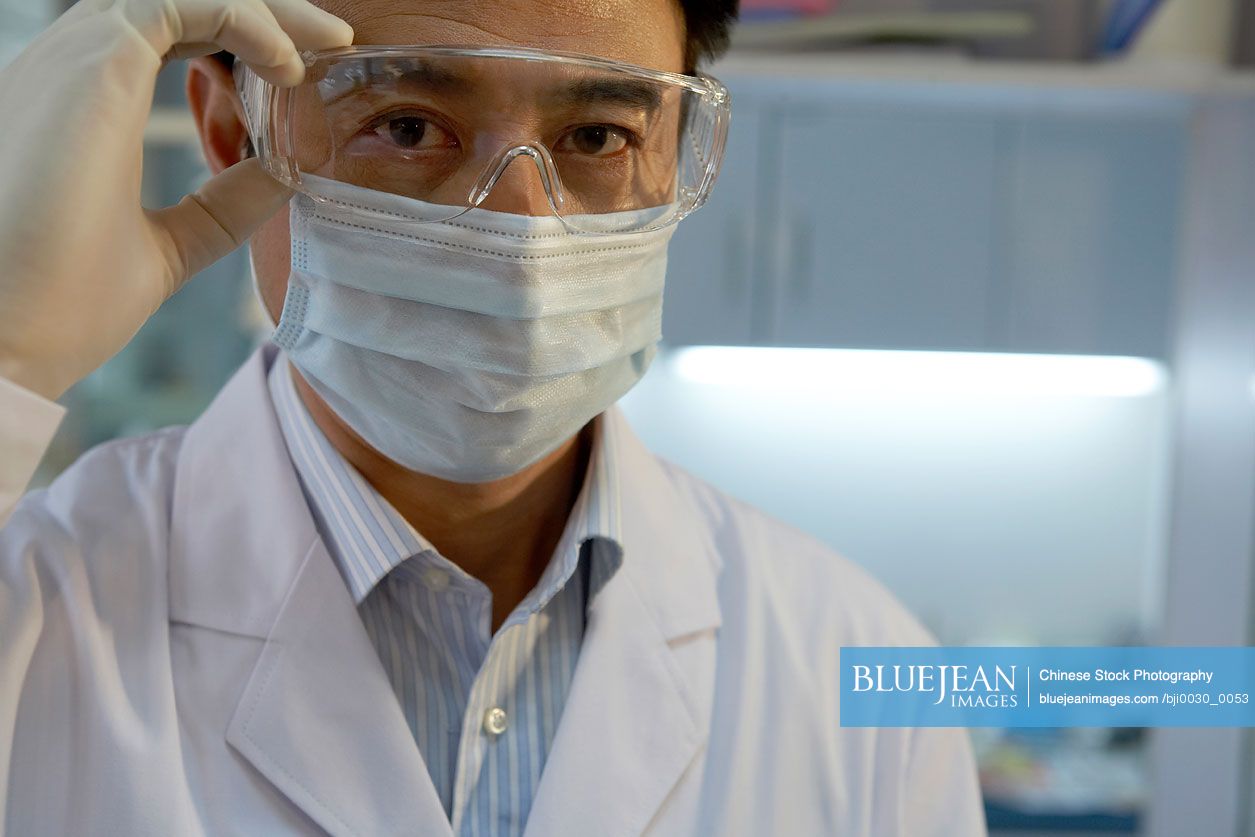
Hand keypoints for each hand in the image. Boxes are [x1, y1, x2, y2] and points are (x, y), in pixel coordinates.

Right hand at [0, 0, 352, 399]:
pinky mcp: (91, 63)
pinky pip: (179, 3)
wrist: (9, 338)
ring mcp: (74, 58)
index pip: (168, 34)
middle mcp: (70, 67)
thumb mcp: (171, 245)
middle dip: (264, 12)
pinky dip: (245, 21)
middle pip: (179, 1)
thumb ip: (223, 205)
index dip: (240, 39)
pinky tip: (286, 66)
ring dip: (261, 10)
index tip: (300, 70)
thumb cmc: (62, 301)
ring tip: (323, 44)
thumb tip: (285, 172)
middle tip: (330, 40)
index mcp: (83, 104)